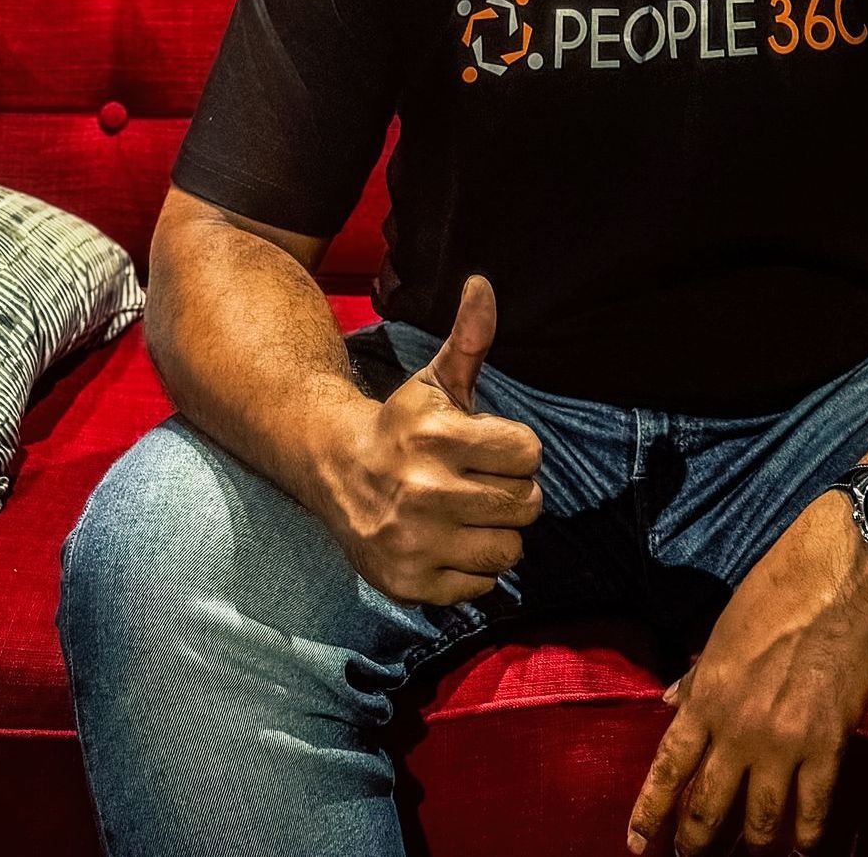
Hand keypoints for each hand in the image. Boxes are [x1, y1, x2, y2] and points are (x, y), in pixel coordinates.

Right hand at [319, 274, 543, 605]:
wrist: (338, 473)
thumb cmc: (403, 425)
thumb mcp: (436, 380)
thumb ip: (470, 337)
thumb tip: (483, 283)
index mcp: (440, 436)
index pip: (529, 453)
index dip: (516, 450)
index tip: (490, 448)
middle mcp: (428, 491)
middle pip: (527, 504)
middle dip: (511, 492)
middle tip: (480, 483)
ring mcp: (418, 541)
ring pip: (510, 549)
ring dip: (497, 533)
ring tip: (468, 514)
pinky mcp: (411, 583)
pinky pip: (482, 584)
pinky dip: (472, 568)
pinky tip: (448, 542)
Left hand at [627, 489, 867, 854]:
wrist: (831, 585)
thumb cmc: (771, 596)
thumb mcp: (720, 633)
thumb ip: (696, 675)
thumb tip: (671, 701)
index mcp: (706, 696)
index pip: (669, 766)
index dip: (650, 810)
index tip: (636, 842)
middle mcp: (738, 728)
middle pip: (708, 803)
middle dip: (694, 840)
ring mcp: (783, 742)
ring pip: (759, 817)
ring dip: (749, 842)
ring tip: (746, 853)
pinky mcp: (827, 746)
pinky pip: (813, 807)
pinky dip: (805, 835)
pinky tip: (800, 848)